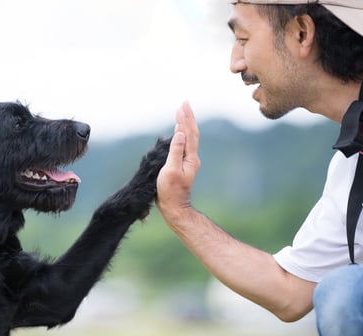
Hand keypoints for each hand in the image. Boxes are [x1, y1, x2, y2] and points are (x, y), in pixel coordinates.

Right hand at [156, 101, 200, 219]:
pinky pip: (185, 144)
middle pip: (191, 133)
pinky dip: (182, 134)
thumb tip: (180, 133)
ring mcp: (188, 161)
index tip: (181, 105)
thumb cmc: (170, 190)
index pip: (188, 133)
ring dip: (186, 124)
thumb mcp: (171, 170)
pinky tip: (179, 132)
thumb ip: (176, 151)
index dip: (185, 119)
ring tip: (182, 113)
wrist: (174, 206)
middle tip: (184, 103)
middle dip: (187, 117)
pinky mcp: (183, 165)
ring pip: (189, 138)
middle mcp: (192, 157)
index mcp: (190, 157)